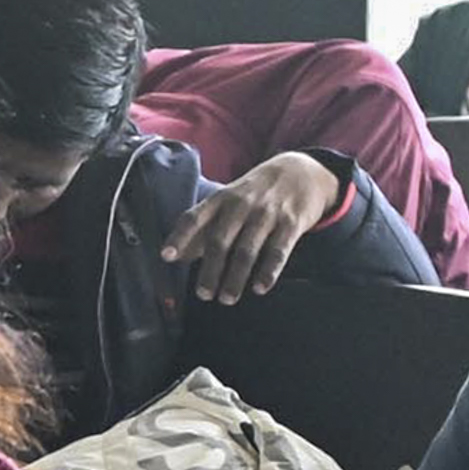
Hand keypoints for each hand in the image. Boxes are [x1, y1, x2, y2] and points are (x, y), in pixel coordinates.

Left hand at [161, 156, 348, 303]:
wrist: (302, 171)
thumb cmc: (256, 194)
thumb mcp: (228, 201)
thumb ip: (203, 228)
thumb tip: (177, 256)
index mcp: (221, 199)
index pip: (194, 217)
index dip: (180, 237)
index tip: (166, 257)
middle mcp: (242, 205)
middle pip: (220, 240)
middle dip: (210, 270)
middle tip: (204, 294)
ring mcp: (267, 213)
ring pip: (247, 249)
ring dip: (235, 277)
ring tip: (227, 299)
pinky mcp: (291, 223)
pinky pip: (278, 251)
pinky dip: (268, 271)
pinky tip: (259, 288)